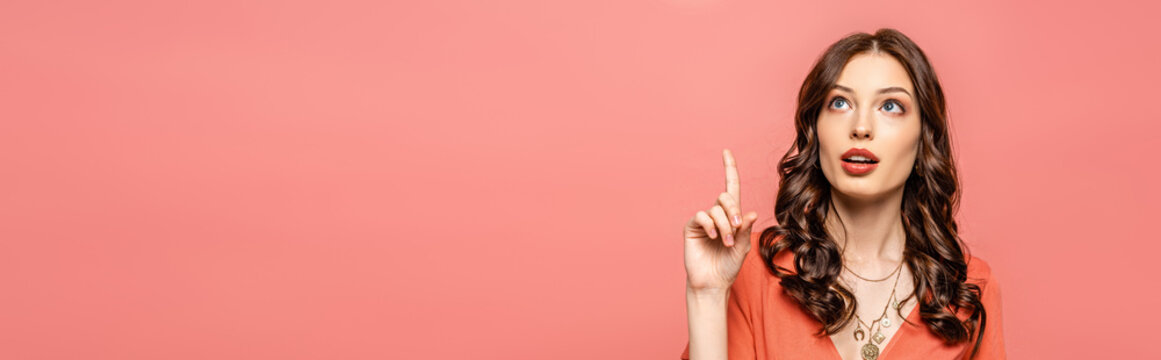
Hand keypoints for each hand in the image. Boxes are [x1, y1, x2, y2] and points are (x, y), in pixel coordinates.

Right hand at [684, 149, 759, 293]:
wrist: (712, 283)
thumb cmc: (728, 267)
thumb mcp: (743, 248)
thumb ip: (746, 230)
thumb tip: (750, 212)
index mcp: (732, 216)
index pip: (731, 188)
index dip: (729, 169)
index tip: (726, 152)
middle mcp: (717, 215)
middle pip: (725, 197)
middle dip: (733, 210)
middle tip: (737, 228)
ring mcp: (704, 221)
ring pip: (715, 209)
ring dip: (724, 225)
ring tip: (726, 242)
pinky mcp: (691, 227)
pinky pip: (701, 215)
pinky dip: (710, 224)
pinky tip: (714, 236)